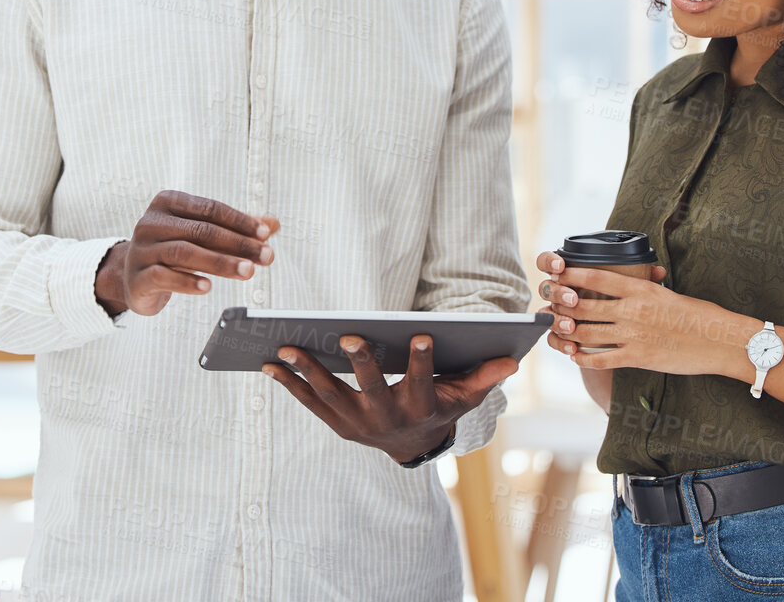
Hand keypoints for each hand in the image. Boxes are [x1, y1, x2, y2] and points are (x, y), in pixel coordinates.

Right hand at [94, 191, 277, 316]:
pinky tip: (208, 287)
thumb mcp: (201, 234)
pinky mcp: (138, 276)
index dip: (240, 221)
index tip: (266, 234)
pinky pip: (164, 276)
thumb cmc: (173, 249)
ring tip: (248, 272)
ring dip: (220, 263)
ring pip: (185, 253)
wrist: (133, 277)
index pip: (210, 209)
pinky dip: (188, 281)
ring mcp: (142, 249)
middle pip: (202, 230)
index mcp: (168, 202)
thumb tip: (274, 223)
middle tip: (266, 257)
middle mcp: (151, 222)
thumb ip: (236, 228)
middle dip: (238, 244)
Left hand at [263, 333, 516, 463]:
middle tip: (348, 336)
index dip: (423, 361)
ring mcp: (358, 423)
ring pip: (332, 396)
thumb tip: (512, 359)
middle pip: (372, 389)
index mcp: (420, 407)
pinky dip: (289, 384)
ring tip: (287, 347)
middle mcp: (387, 418)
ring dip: (309, 372)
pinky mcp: (336, 423)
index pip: (424, 381)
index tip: (422, 336)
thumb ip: (483, 377)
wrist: (413, 447)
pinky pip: (310, 403)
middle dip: (361, 364)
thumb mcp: (464, 397)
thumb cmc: (439, 410)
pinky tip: (270, 363)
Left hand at [542, 259, 758, 378]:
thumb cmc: (697, 315)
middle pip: (583, 304)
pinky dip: (583, 358)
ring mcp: (633, 335)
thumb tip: (627, 281)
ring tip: (555, 330)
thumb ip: (643, 288)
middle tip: (549, 304)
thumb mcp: (666, 292)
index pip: (595, 276)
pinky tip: (574, 355)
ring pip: (586, 332)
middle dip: (561, 304)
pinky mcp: (638, 358)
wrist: (720, 340)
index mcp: (640, 289)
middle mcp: (632, 310)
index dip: (570, 275)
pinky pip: (601, 359)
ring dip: (566, 332)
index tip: (556, 273)